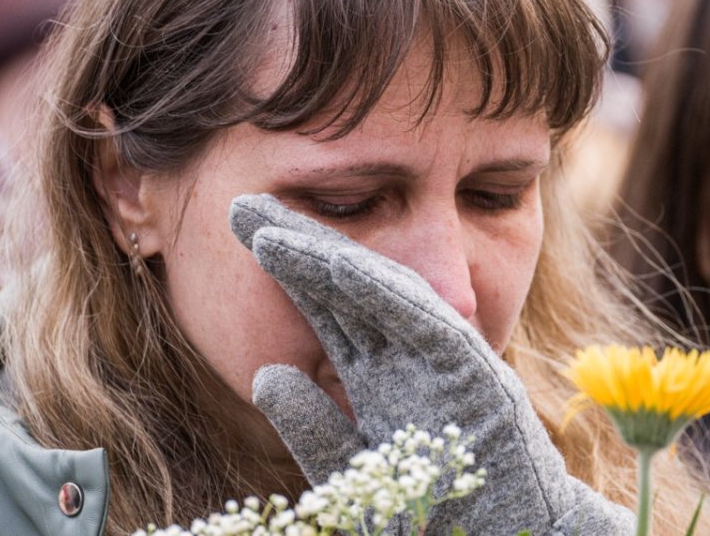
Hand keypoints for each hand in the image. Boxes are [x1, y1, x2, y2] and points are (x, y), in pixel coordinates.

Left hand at [230, 194, 632, 534]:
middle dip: (296, 242)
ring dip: (327, 260)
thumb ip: (312, 427)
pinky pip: (423, 323)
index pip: (324, 304)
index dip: (283, 264)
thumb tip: (264, 375)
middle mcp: (407, 353)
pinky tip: (337, 267)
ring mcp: (442, 356)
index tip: (236, 230)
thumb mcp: (353, 471)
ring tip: (275, 231)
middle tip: (241, 205)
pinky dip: (383, 294)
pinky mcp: (473, 372)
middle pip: (344, 284)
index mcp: (379, 372)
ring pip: (381, 291)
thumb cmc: (435, 511)